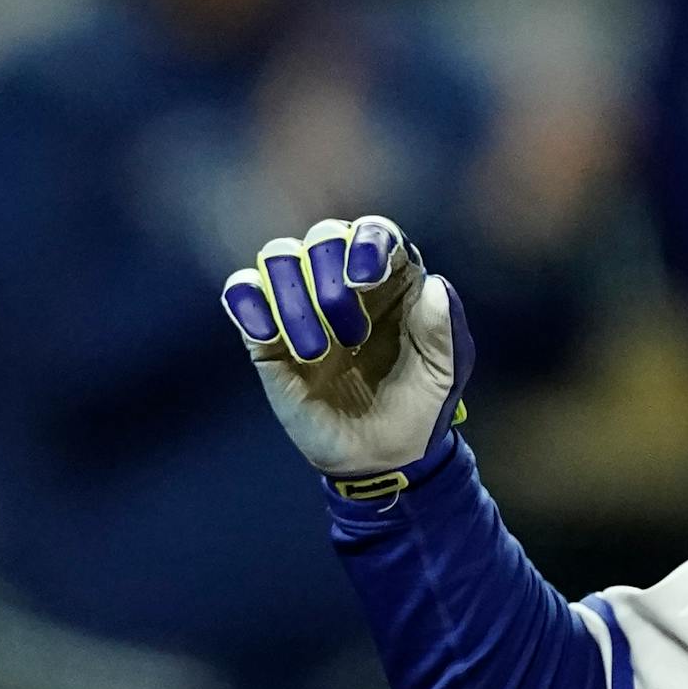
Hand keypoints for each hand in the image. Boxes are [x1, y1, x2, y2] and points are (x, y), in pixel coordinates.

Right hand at [220, 217, 472, 498]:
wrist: (383, 456)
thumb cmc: (420, 405)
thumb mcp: (445, 371)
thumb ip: (444, 327)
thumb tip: (433, 285)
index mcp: (393, 280)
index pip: (375, 232)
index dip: (366, 244)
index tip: (364, 280)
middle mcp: (344, 281)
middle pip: (323, 236)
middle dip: (331, 280)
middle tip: (352, 335)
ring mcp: (302, 305)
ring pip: (278, 257)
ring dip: (294, 300)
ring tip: (316, 352)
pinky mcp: (266, 334)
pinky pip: (242, 292)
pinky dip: (248, 304)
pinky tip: (269, 336)